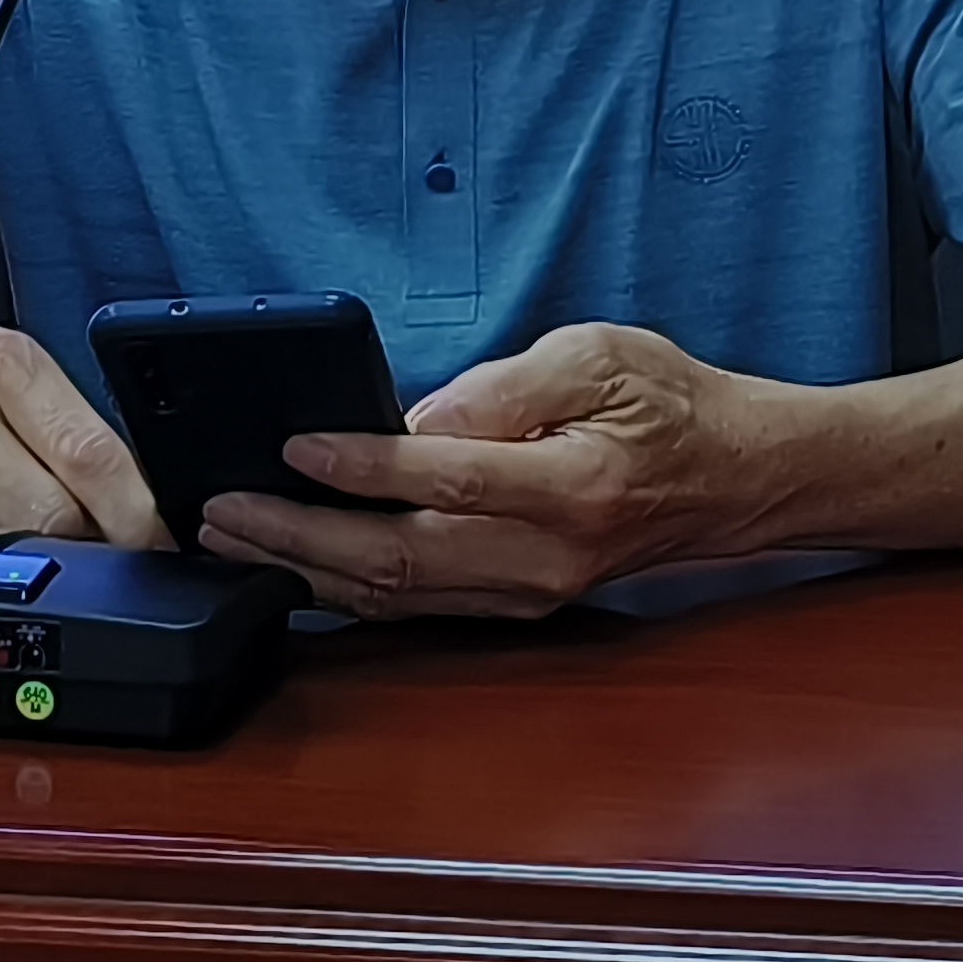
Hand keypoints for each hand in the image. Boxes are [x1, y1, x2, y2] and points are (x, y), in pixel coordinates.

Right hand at [0, 323, 168, 550]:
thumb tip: (142, 506)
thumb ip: (67, 430)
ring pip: (10, 557)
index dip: (138, 514)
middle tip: (79, 536)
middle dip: (82, 540)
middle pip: (57, 517)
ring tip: (7, 532)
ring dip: (27, 565)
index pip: (94, 455)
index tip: (161, 541)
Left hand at [192, 322, 772, 618]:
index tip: (297, 444)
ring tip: (235, 539)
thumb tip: (416, 418)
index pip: (448, 479)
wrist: (738, 479)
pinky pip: (418, 608)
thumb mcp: (600, 354)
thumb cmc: (671, 405)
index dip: (364, 465)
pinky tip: (297, 566)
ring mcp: (531, 592)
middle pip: (402, 559)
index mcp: (573, 485)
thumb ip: (507, 387)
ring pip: (399, 597)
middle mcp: (547, 556)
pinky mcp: (519, 605)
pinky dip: (347, 591)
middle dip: (300, 535)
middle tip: (224, 510)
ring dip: (307, 570)